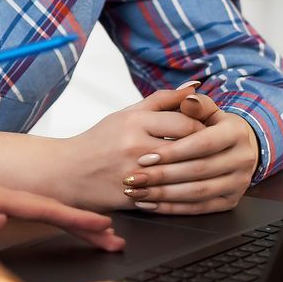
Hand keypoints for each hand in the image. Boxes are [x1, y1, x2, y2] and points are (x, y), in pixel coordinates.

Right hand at [59, 81, 208, 210]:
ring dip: (198, 172)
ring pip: (182, 173)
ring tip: (203, 169)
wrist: (68, 173)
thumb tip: (195, 85)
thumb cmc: (100, 141)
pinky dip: (182, 192)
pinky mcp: (133, 196)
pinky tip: (188, 188)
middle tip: (214, 151)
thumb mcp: (127, 114)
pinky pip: (169, 195)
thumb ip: (162, 100)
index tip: (209, 132)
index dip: (203, 128)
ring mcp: (134, 172)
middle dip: (205, 150)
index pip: (186, 122)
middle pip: (187, 147)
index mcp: (134, 121)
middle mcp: (134, 145)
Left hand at [123, 100, 258, 214]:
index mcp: (236, 132)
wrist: (236, 148)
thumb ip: (194, 103)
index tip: (144, 157)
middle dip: (163, 175)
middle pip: (198, 170)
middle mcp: (244, 159)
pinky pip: (199, 208)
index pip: (201, 144)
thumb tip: (188, 96)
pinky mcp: (231, 201)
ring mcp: (239, 183)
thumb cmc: (211, 126)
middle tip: (133, 178)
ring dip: (163, 195)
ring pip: (197, 192)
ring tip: (136, 192)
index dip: (172, 151)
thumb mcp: (206, 110)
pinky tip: (149, 204)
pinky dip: (172, 208)